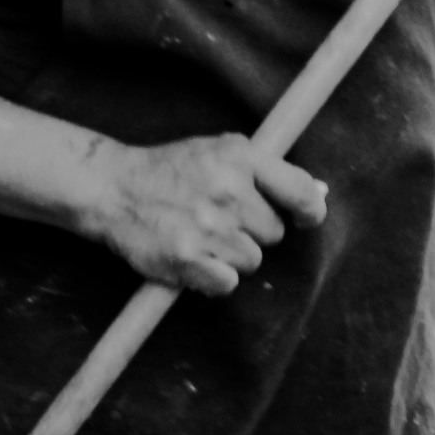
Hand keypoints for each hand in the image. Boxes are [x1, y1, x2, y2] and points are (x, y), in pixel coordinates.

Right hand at [70, 133, 327, 295]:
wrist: (114, 188)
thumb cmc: (173, 170)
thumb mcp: (221, 151)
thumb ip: (269, 172)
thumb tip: (320, 192)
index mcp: (240, 157)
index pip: (300, 191)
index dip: (312, 211)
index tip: (308, 219)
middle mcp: (228, 190)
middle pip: (274, 233)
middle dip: (253, 231)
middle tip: (219, 218)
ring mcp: (207, 227)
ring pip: (252, 261)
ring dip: (232, 255)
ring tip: (202, 234)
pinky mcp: (187, 259)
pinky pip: (228, 283)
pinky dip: (214, 277)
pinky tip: (194, 256)